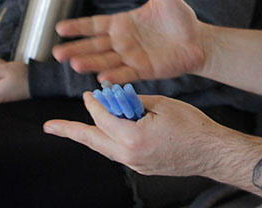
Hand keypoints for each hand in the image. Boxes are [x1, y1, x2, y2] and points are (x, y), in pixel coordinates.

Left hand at [44, 93, 225, 177]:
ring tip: (69, 129)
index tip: (88, 94)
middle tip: (49, 126)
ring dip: (89, 135)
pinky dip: (107, 139)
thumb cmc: (192, 127)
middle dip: (69, 131)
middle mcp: (130, 155)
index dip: (94, 103)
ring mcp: (135, 164)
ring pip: (103, 148)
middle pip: (93, 140)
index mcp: (133, 137)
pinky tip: (105, 131)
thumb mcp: (162, 105)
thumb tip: (117, 100)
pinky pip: (117, 152)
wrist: (212, 153)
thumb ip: (135, 102)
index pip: (103, 118)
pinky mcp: (141, 167)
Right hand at [52, 0, 206, 83]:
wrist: (198, 41)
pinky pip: (126, 74)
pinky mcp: (144, 70)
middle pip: (94, 45)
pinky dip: (115, 76)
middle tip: (57, 53)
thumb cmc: (179, 19)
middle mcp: (122, 42)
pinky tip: (102, 77)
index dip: (77, 27)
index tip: (60, 28)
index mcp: (122, 23)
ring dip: (91, 63)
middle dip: (76, 49)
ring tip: (75, 64)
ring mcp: (131, 57)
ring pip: (106, 60)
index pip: (94, 25)